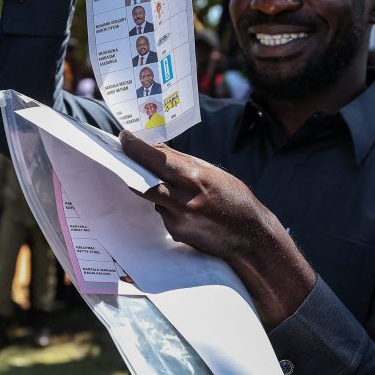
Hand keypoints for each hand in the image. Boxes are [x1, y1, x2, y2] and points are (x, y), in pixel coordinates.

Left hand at [119, 130, 269, 260]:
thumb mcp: (211, 172)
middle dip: (132, 168)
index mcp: (193, 178)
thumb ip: (181, 161)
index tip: (124, 138)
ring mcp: (177, 219)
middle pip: (142, 181)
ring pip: (152, 197)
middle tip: (124, 157)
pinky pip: (162, 213)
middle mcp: (182, 199)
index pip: (155, 159)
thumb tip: (154, 147)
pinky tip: (186, 208)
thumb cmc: (234, 199)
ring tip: (175, 187)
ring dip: (154, 189)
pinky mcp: (175, 233)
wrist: (250, 237)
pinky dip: (167, 206)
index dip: (135, 148)